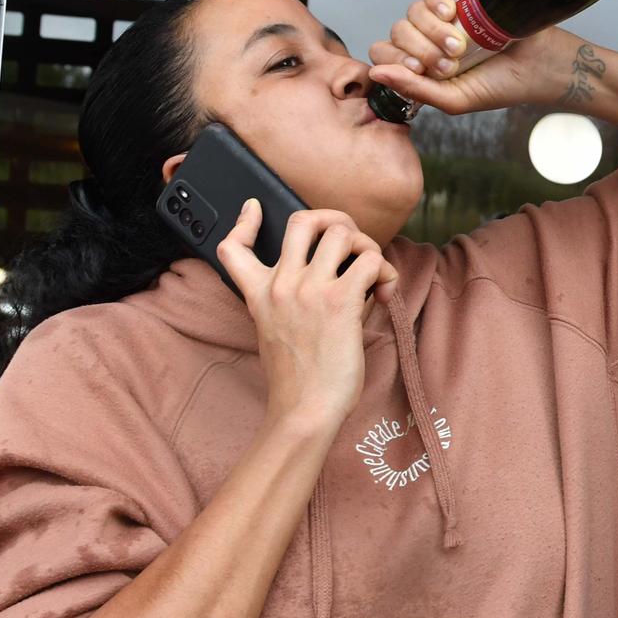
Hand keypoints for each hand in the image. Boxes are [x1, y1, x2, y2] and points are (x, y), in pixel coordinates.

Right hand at [217, 202, 397, 432]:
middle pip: (303, 220)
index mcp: (259, 294)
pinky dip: (386, 272)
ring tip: (373, 274)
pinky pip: (371, 261)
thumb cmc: (300, 379)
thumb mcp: (278, 333)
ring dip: (367, 247)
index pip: (232, 246)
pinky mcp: (340, 301)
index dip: (242, 220)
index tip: (254, 208)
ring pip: (343, 233)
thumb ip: (296, 301)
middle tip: (353, 245)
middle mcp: (281, 285)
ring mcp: (309, 290)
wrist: (304, 409)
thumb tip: (345, 276)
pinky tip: (383, 293)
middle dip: (337, 221)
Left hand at [367, 0, 574, 113]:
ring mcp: (441, 20)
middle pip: (396, 33)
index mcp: (420, 70)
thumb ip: (414, 89)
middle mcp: (426, 43)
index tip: (422, 70)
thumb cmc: (500, 87)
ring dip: (433, 31)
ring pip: (412, 13)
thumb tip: (376, 73)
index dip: (396, 60)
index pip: (384, 55)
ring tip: (462, 46)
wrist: (538, 66)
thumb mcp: (454, 100)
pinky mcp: (459, 0)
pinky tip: (454, 15)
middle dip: (421, 50)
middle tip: (451, 64)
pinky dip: (438, 3)